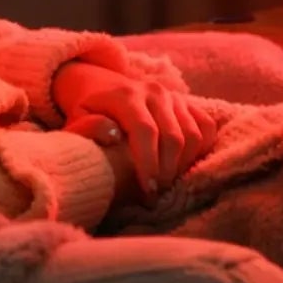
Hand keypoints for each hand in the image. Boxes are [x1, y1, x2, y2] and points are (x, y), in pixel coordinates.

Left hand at [53, 63, 220, 200]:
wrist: (102, 86)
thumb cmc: (88, 112)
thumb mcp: (76, 119)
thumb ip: (85, 129)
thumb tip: (112, 137)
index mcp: (126, 95)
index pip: (145, 131)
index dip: (149, 164)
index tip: (147, 192)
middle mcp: (154, 92)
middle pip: (173, 137)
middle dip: (167, 172)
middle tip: (154, 196)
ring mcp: (173, 96)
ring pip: (193, 134)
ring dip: (183, 165)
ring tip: (165, 183)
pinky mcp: (187, 102)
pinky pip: (206, 127)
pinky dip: (200, 150)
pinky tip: (181, 165)